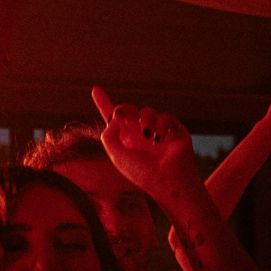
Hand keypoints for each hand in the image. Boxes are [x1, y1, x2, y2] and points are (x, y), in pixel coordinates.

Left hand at [91, 87, 200, 202]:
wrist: (168, 181)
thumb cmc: (142, 174)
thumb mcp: (117, 156)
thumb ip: (109, 136)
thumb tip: (115, 118)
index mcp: (126, 140)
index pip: (114, 119)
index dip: (104, 103)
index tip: (95, 89)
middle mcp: (141, 134)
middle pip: (129, 110)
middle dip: (124, 109)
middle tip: (123, 116)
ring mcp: (158, 131)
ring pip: (147, 111)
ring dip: (145, 121)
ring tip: (148, 137)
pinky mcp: (174, 130)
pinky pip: (165, 116)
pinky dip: (161, 125)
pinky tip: (160, 139)